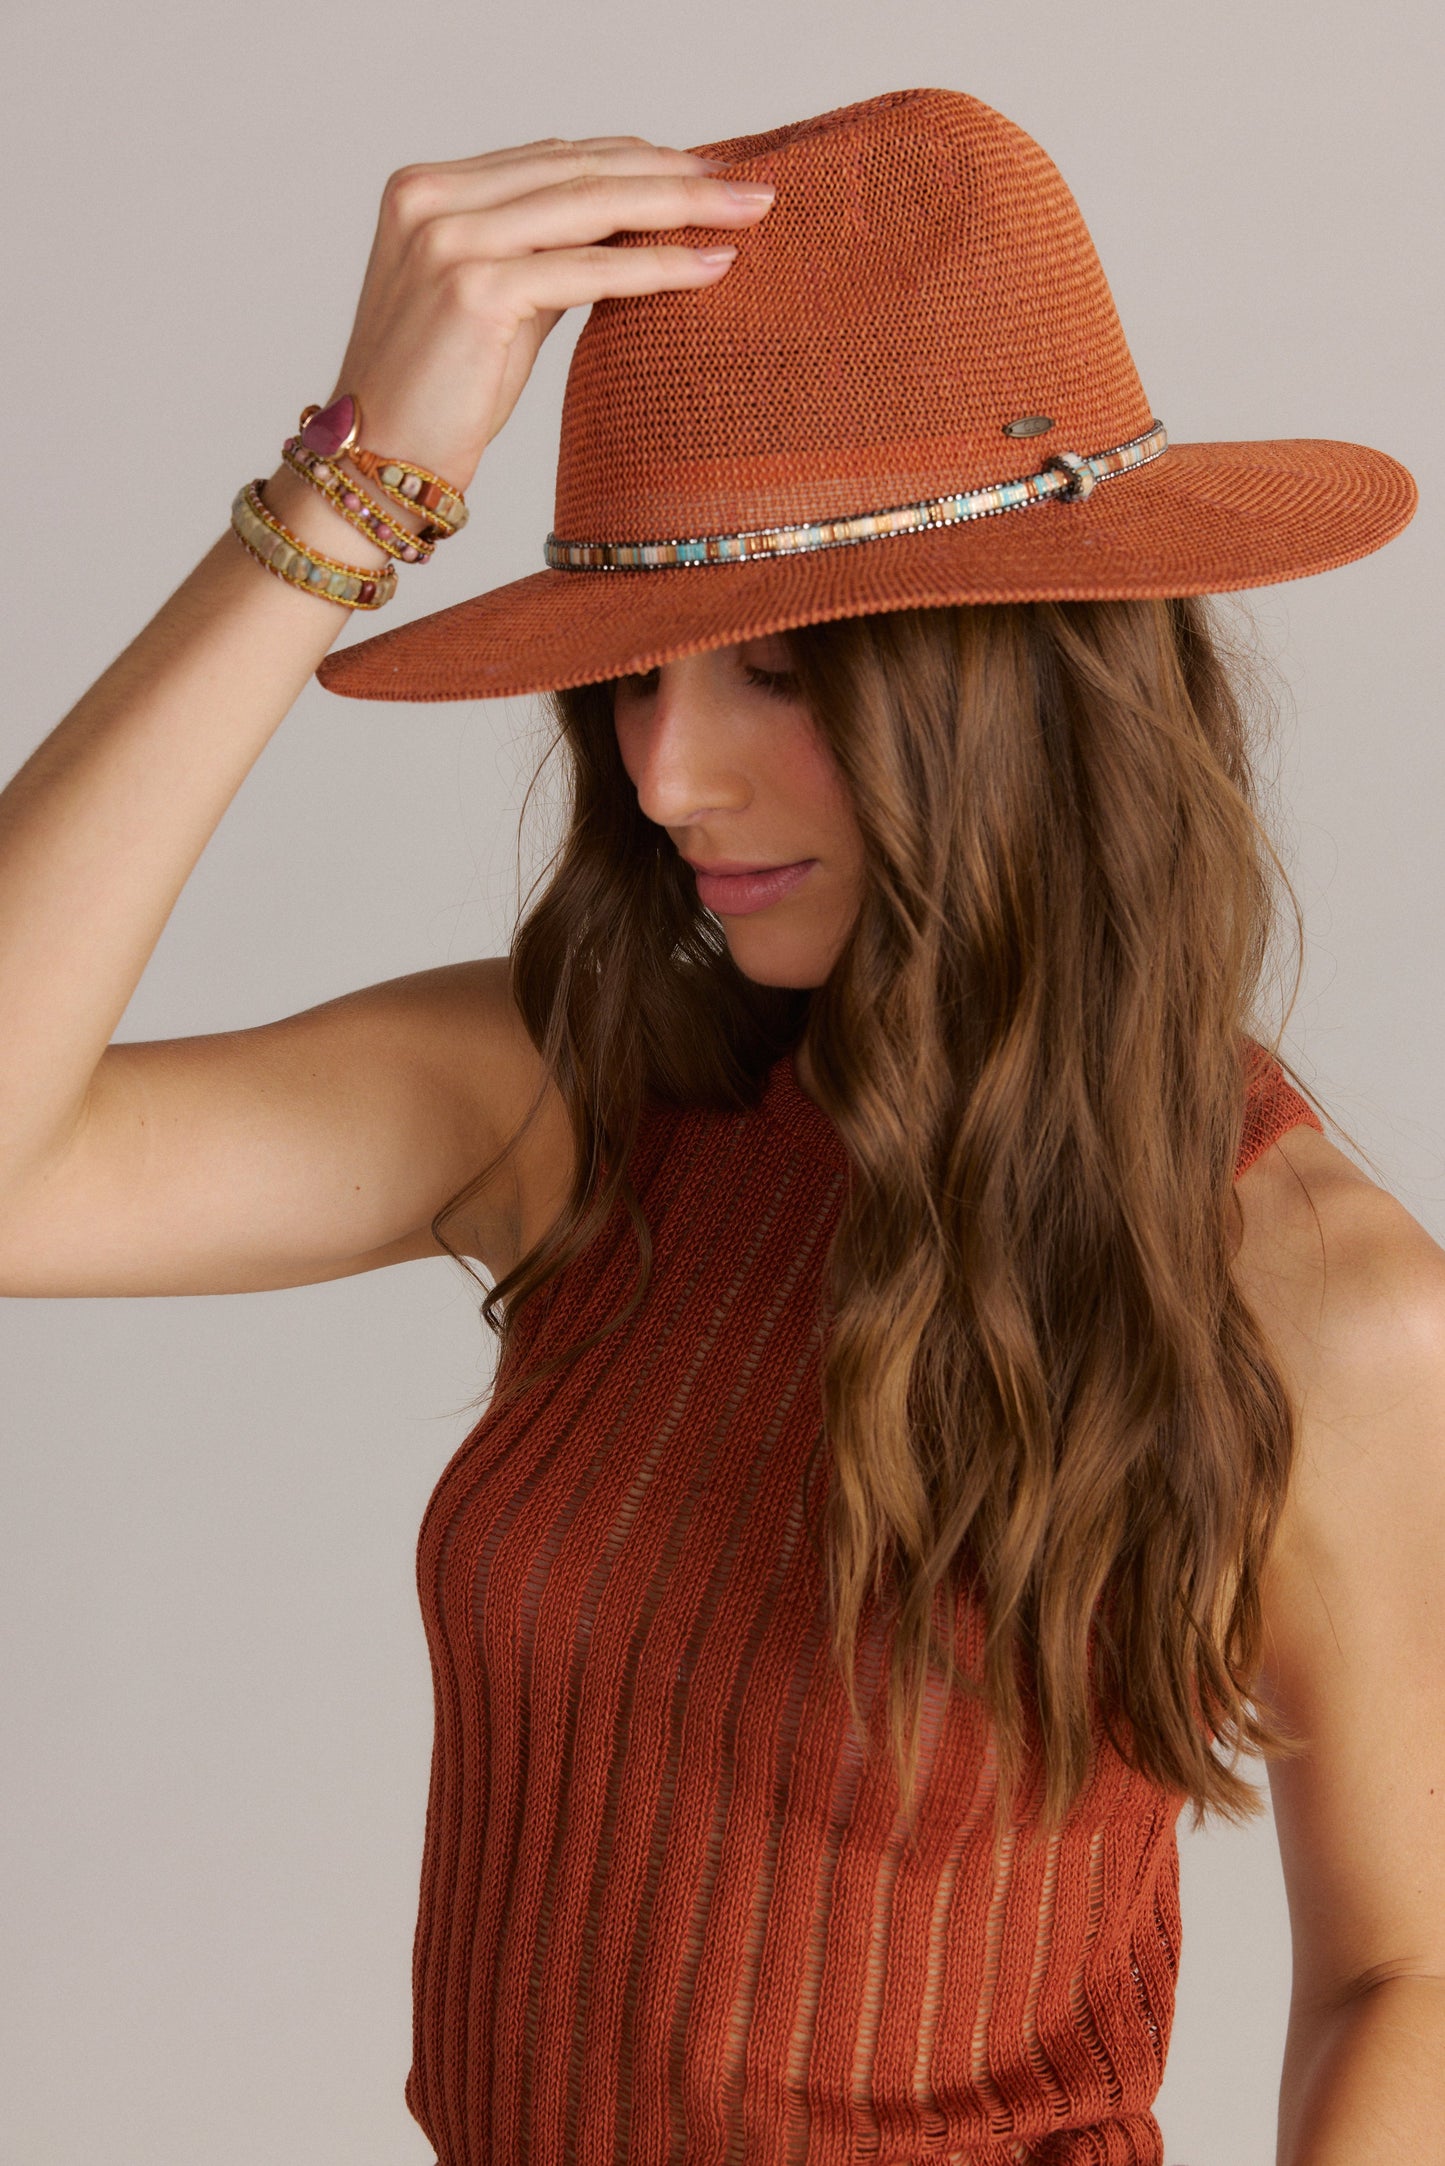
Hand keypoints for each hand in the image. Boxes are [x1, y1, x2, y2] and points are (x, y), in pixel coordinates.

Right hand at [319, 135, 776, 496]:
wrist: (375, 465)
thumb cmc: (435, 399)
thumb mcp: (493, 306)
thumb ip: (544, 257)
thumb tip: (626, 232)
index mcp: (426, 189)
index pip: (554, 157)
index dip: (636, 160)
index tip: (705, 172)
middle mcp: (432, 199)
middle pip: (580, 169)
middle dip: (674, 174)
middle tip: (750, 186)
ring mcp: (450, 240)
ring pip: (592, 206)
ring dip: (681, 207)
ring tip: (747, 213)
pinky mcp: (475, 290)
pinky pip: (590, 270)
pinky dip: (657, 266)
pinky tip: (710, 265)